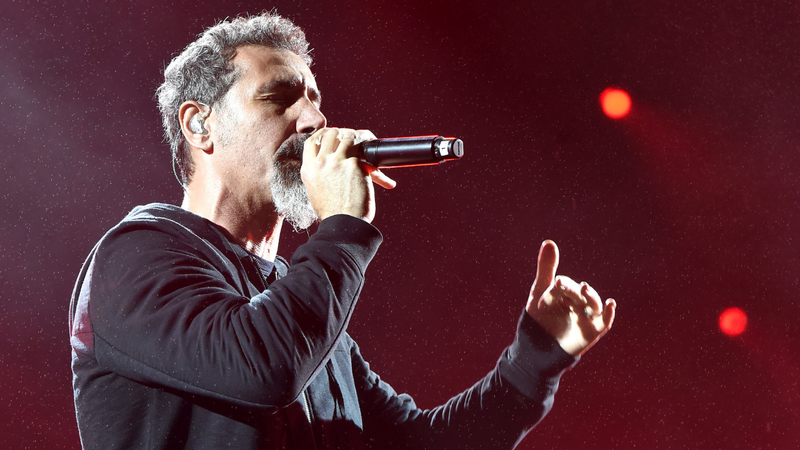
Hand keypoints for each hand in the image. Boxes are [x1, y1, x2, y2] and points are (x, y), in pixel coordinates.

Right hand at [301, 128, 395, 222]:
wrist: (343, 224)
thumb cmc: (333, 213)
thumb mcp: (315, 191)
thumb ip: (319, 174)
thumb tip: (329, 164)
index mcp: (308, 170)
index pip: (312, 141)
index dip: (323, 134)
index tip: (332, 134)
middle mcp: (320, 163)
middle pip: (331, 134)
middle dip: (342, 133)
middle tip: (352, 139)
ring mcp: (336, 162)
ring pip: (348, 137)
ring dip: (358, 139)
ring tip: (366, 146)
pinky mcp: (354, 165)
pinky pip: (364, 151)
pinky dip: (373, 157)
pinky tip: (376, 165)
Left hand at [525, 240, 615, 355]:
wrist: (537, 347)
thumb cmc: (539, 318)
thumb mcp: (540, 292)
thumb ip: (546, 268)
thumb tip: (549, 242)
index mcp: (567, 291)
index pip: (565, 286)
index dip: (558, 287)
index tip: (552, 288)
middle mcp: (580, 301)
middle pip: (580, 293)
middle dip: (572, 290)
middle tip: (561, 285)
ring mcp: (588, 316)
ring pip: (594, 304)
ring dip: (591, 296)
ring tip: (583, 288)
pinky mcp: (593, 331)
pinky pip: (605, 321)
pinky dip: (609, 312)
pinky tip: (611, 303)